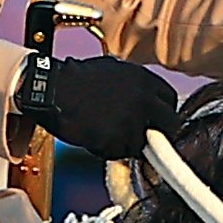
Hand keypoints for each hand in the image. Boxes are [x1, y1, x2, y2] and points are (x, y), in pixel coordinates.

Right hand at [22, 49, 181, 159]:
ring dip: (129, 143)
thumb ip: (134, 84)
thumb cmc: (75, 80)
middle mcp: (144, 99)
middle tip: (143, 135)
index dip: (162, 113)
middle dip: (157, 132)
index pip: (170, 100)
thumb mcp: (113, 70)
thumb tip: (144, 96)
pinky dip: (110, 150)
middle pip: (169, 124)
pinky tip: (96, 137)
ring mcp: (132, 121)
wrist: (52, 90)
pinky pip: (121, 153)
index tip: (155, 120)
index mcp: (144, 79)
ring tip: (108, 133)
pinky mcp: (117, 140)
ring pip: (143, 143)